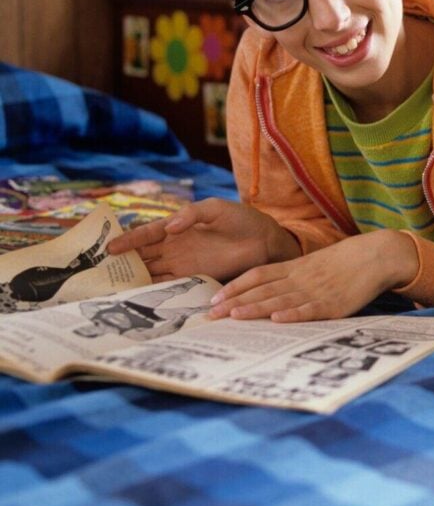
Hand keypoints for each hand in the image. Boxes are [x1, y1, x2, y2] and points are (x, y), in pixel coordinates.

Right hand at [106, 198, 300, 281]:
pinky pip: (169, 284)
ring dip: (134, 279)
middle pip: (142, 255)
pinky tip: (139, 297)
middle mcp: (175, 246)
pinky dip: (154, 289)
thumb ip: (191, 214)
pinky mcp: (194, 276)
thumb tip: (170, 227)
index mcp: (177, 226)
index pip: (147, 233)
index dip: (127, 240)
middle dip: (122, 263)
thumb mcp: (215, 208)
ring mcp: (183, 263)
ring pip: (152, 271)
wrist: (264, 240)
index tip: (108, 248)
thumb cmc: (240, 218)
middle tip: (98, 273)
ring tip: (111, 289)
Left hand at [208, 228, 418, 321]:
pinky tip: (278, 319)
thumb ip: (293, 275)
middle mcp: (301, 278)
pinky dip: (293, 314)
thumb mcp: (315, 264)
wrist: (377, 255)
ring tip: (234, 316)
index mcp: (296, 267)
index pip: (258, 275)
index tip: (214, 299)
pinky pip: (310, 309)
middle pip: (263, 290)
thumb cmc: (346, 262)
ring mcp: (317, 291)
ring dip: (256, 308)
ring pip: (281, 300)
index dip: (235, 287)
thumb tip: (268, 292)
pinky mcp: (335, 304)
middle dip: (235, 302)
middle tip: (210, 315)